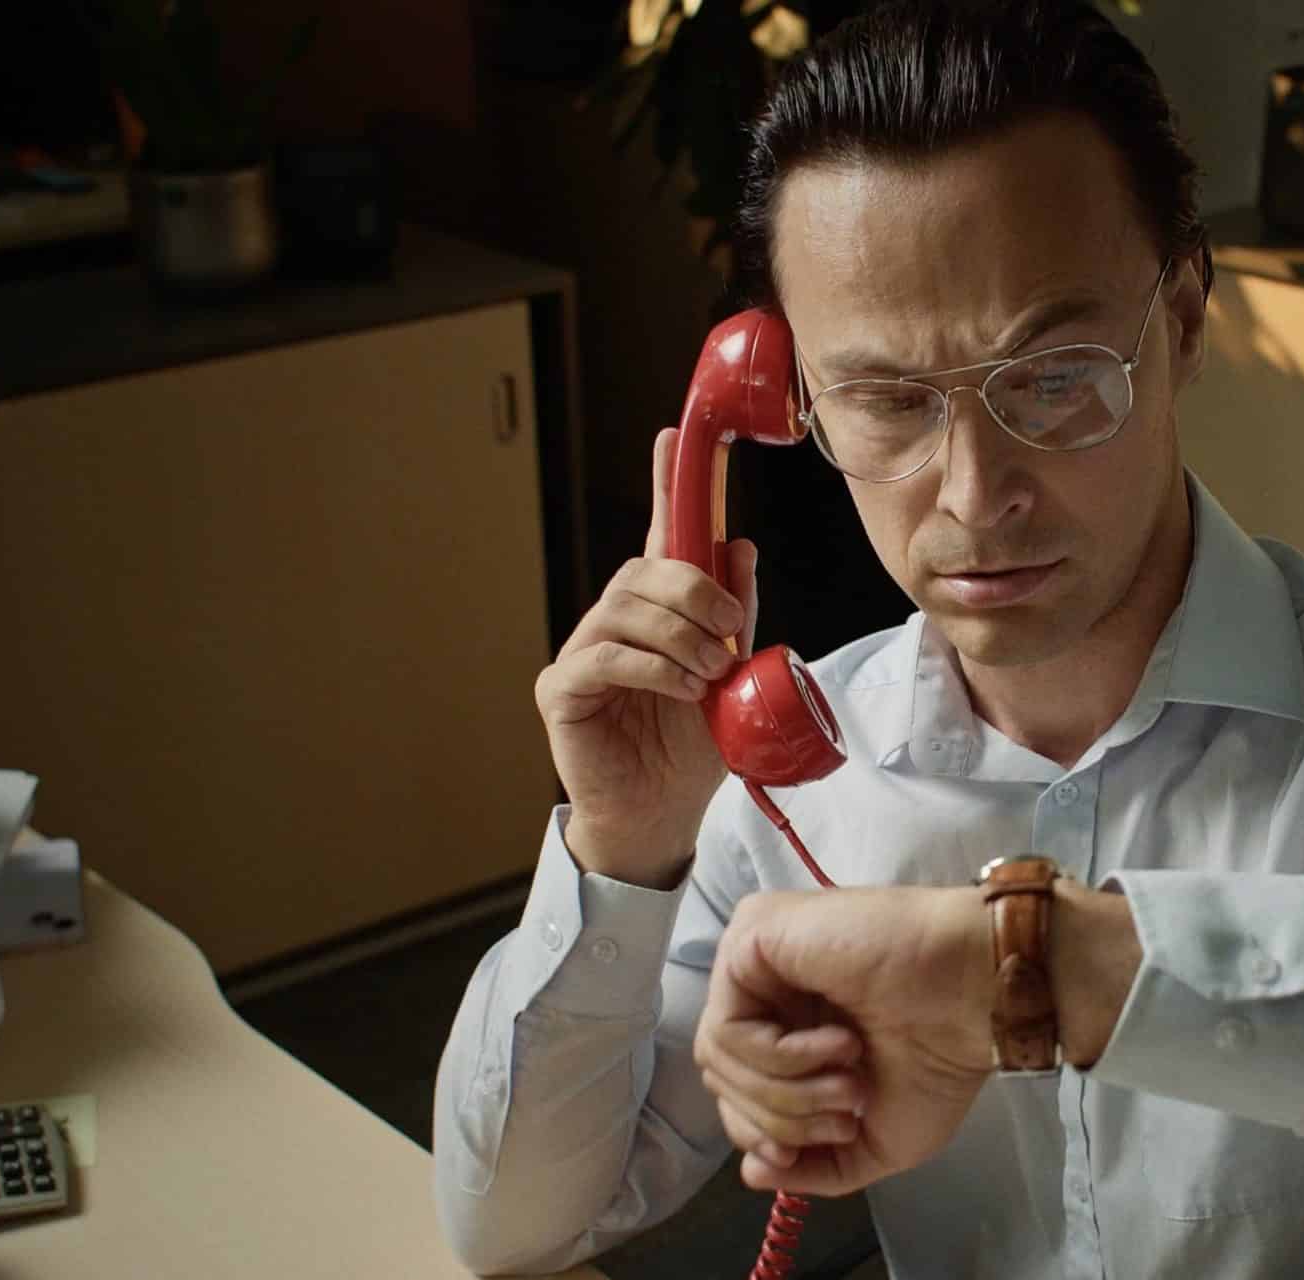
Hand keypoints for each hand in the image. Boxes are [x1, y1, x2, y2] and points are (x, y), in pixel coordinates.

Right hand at [534, 428, 759, 886]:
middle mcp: (612, 623)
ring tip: (708, 672)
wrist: (662, 818)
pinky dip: (651, 666)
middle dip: (695, 590)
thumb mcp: (731, 678)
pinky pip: (603, 655)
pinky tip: (680, 686)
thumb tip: (740, 548)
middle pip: (644, 570)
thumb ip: (734, 617)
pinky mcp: (563, 690)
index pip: (659, 538)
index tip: (674, 437)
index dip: (667, 486)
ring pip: (625, 608)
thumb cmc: (690, 752)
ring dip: (679, 634)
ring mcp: (583, 653)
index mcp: (656, 615)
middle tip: (729, 631)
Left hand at [695, 886, 994, 1194]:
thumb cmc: (940, 1057)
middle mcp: (768, 985)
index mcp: (795, 1023)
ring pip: (719, 1057)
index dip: (767, 1134)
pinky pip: (727, 1027)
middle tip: (848, 1111)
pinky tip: (839, 1045)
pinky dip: (780, 1058)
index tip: (825, 1142)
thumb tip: (751, 1172)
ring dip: (787, 1094)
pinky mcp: (753, 934)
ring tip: (850, 1083)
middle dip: (781, 1119)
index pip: (738, 1089)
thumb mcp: (876, 1139)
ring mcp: (756, 956)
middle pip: (722, 1077)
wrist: (975, 996)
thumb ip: (814, 1165)